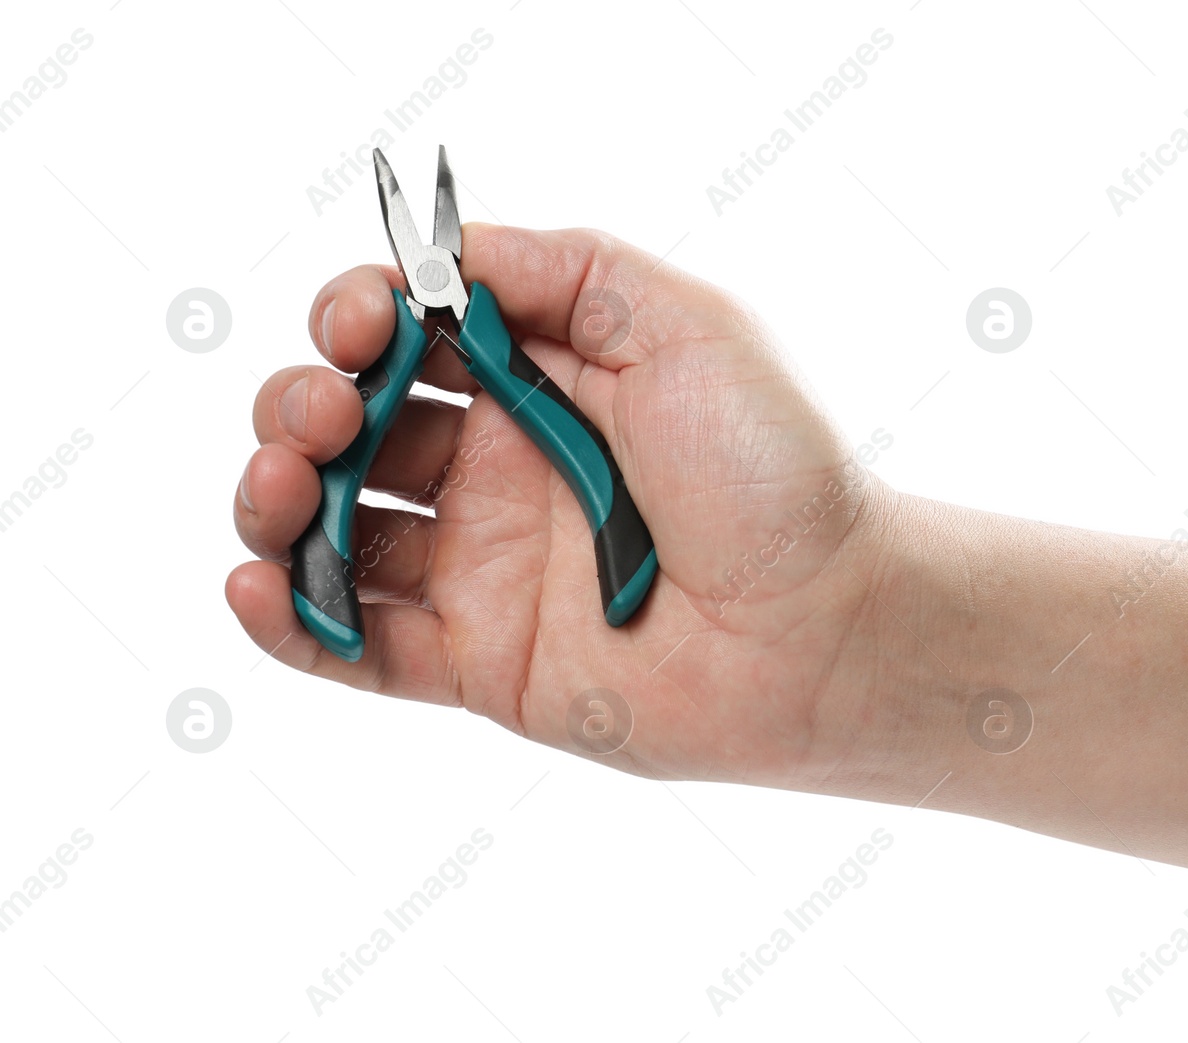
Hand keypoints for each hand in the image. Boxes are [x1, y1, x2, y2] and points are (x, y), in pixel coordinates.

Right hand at [227, 223, 898, 786]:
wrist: (827, 623)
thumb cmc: (775, 469)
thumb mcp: (686, 323)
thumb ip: (564, 271)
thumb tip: (443, 255)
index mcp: (541, 385)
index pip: (404, 339)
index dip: (355, 320)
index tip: (359, 325)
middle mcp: (500, 473)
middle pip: (348, 429)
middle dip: (301, 405)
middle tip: (328, 412)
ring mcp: (483, 570)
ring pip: (333, 531)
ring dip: (273, 501)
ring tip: (282, 490)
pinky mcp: (480, 662)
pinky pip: (358, 646)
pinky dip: (289, 619)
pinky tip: (259, 583)